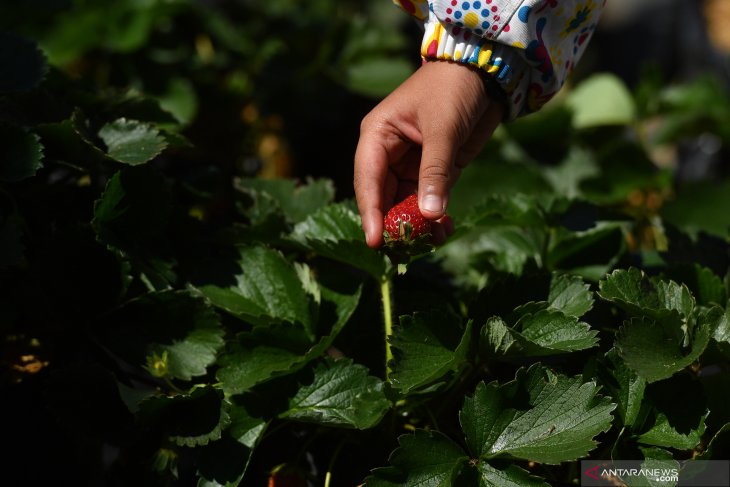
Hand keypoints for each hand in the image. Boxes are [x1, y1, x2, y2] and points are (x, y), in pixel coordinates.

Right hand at [354, 60, 504, 247]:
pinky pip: (428, 201)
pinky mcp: (433, 171)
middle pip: (383, 198)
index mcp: (377, 136)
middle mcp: (388, 154)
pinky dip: (434, 218)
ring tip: (434, 241)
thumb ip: (435, 173)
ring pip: (405, 204)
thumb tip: (429, 216)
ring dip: (417, 225)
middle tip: (407, 252)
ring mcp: (410, 165)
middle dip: (395, 224)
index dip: (371, 212)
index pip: (368, 181)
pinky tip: (444, 231)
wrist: (485, 72)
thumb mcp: (443, 129)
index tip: (376, 241)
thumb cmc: (453, 89)